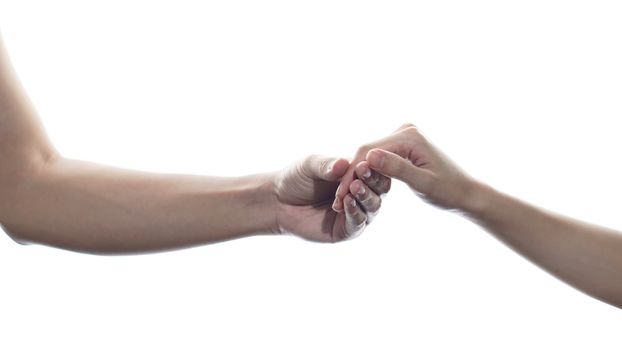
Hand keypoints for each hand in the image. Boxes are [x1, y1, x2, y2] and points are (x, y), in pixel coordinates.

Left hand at [275, 155, 390, 241]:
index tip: (367, 160)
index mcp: (358, 176)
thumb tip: (343, 164)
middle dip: (373, 181)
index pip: (375, 170)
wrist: (278, 202)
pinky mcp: (347, 230)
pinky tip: (348, 202)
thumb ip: (327, 165)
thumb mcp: (310, 166)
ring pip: (372, 206)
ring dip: (365, 196)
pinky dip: (355, 212)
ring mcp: (356, 213)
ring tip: (355, 188)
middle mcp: (362, 194)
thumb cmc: (297, 178)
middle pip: (380, 189)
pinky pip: (358, 222)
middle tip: (363, 172)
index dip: (373, 165)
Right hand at [333, 124, 476, 210]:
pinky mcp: (402, 145)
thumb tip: (369, 157)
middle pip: (366, 150)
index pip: (369, 151)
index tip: (340, 197)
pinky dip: (367, 173)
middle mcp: (405, 130)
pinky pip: (378, 157)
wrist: (466, 192)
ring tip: (343, 199)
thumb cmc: (449, 191)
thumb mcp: (423, 183)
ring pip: (369, 154)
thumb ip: (397, 169)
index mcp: (410, 136)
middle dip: (351, 175)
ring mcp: (403, 136)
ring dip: (356, 175)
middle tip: (337, 201)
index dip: (351, 174)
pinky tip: (357, 188)